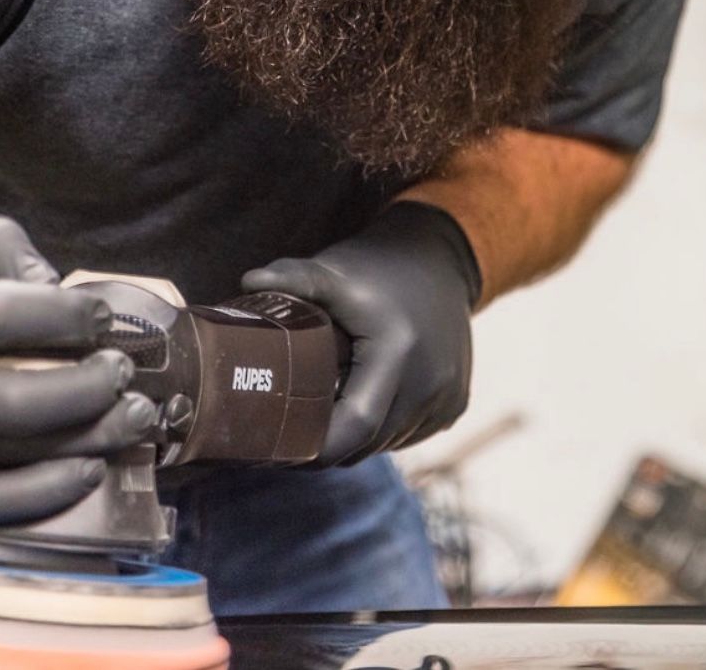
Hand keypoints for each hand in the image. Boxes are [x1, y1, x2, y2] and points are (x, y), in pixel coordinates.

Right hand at [0, 217, 157, 533]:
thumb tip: (50, 282)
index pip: (2, 316)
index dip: (66, 316)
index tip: (102, 317)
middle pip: (14, 399)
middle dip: (87, 387)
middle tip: (122, 372)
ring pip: (12, 453)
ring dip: (89, 437)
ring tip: (132, 417)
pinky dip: (46, 492)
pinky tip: (90, 468)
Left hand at [242, 201, 480, 466]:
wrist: (442, 260)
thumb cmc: (377, 267)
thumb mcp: (336, 270)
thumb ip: (295, 278)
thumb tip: (248, 281)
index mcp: (399, 353)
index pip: (354, 425)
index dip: (316, 444)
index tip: (280, 444)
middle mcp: (431, 382)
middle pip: (369, 442)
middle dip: (331, 443)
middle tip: (292, 429)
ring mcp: (449, 397)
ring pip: (389, 443)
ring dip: (359, 437)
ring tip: (330, 410)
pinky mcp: (457, 404)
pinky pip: (411, 434)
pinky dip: (385, 428)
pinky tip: (366, 399)